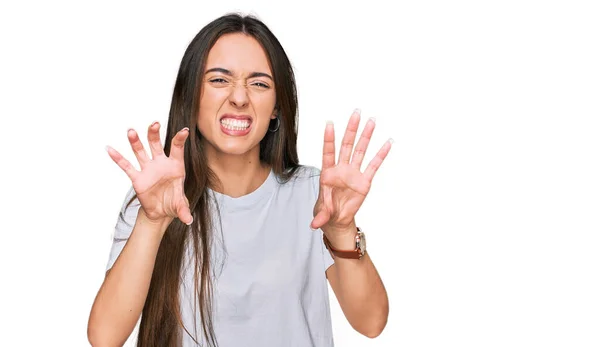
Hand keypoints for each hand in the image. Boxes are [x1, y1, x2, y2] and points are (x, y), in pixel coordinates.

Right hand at [106, 122, 192, 224]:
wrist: (161, 211)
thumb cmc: (173, 203)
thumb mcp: (180, 207)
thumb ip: (184, 210)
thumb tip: (188, 220)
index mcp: (175, 166)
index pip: (177, 149)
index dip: (180, 140)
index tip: (184, 131)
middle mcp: (160, 164)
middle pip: (156, 145)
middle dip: (154, 134)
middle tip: (154, 123)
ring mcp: (148, 169)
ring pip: (141, 152)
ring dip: (135, 142)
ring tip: (131, 131)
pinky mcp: (137, 178)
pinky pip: (126, 167)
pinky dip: (118, 158)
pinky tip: (109, 149)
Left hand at [311, 109, 391, 236]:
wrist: (337, 218)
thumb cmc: (327, 210)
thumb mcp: (323, 213)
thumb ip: (321, 215)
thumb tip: (314, 225)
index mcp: (328, 173)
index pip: (328, 152)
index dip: (328, 139)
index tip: (329, 124)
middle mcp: (341, 169)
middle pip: (346, 146)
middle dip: (351, 130)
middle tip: (356, 113)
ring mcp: (354, 173)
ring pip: (360, 151)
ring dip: (366, 136)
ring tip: (372, 121)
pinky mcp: (365, 181)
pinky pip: (374, 166)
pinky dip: (381, 155)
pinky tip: (387, 143)